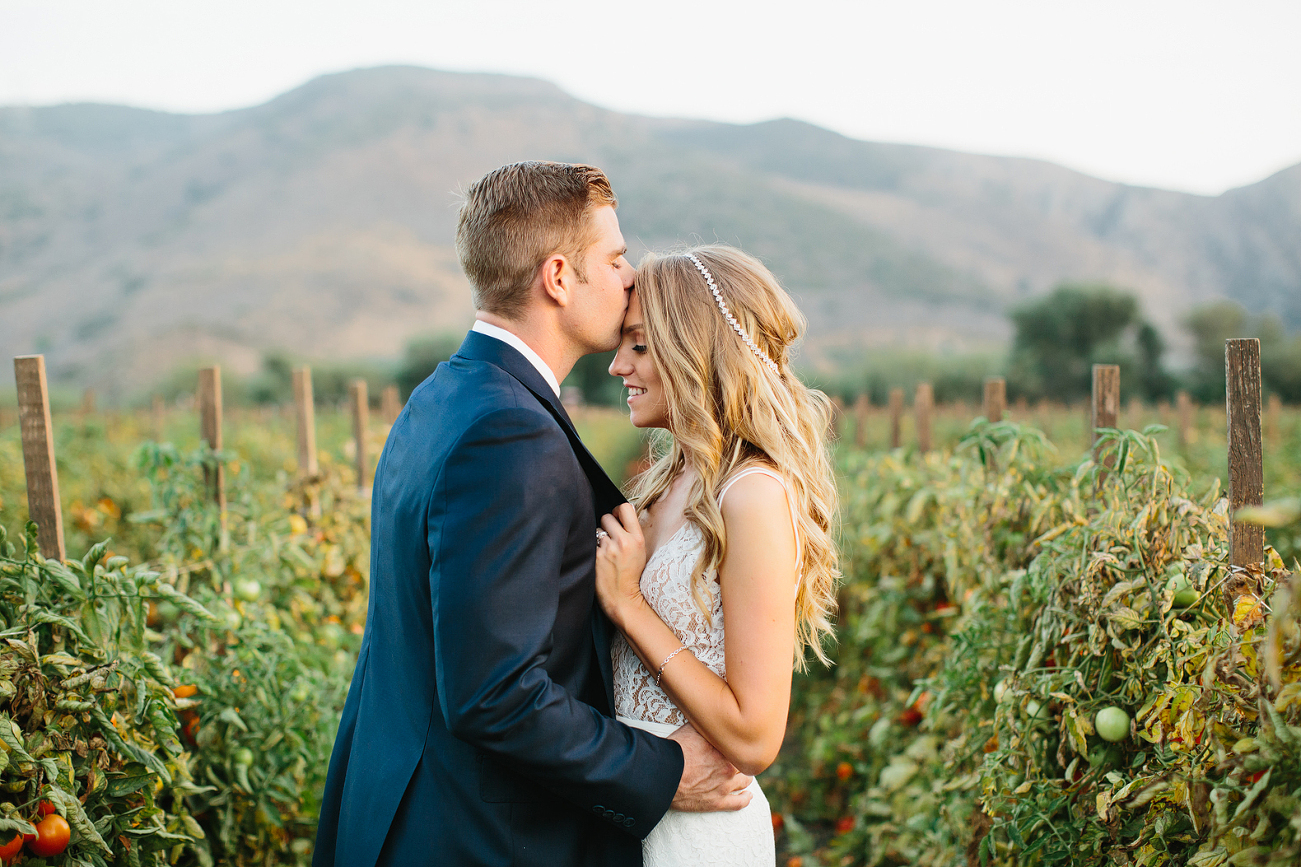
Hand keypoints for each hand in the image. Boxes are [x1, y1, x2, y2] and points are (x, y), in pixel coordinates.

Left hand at [595, 504, 647, 626]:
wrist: (623, 598)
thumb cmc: (632, 575)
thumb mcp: (640, 551)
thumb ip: (632, 532)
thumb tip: (620, 512)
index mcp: (637, 538)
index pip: (625, 508)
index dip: (618, 510)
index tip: (616, 517)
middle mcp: (623, 541)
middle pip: (607, 517)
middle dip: (606, 526)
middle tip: (609, 538)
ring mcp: (608, 549)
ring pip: (597, 530)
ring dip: (598, 538)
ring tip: (605, 552)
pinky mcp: (595, 557)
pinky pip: (589, 543)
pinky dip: (592, 549)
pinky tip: (598, 559)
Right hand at [668, 723, 752, 811]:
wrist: (664, 775)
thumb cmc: (675, 751)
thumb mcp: (691, 729)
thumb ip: (705, 726)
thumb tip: (710, 716)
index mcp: (724, 749)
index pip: (739, 745)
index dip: (736, 743)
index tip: (735, 742)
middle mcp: (728, 767)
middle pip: (742, 762)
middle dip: (740, 760)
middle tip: (738, 758)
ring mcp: (724, 786)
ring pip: (744, 781)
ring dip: (745, 778)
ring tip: (745, 776)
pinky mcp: (717, 802)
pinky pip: (738, 803)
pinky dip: (745, 799)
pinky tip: (747, 796)